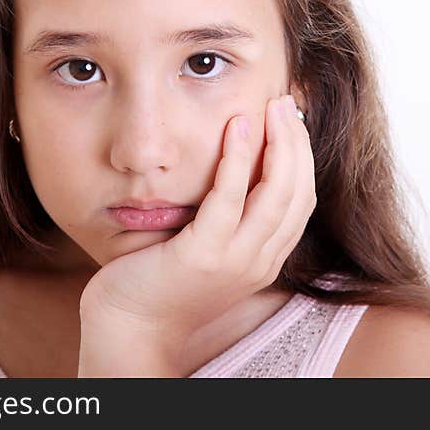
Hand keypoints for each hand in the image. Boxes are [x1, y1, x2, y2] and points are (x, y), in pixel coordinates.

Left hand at [77, 93, 316, 373]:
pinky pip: (229, 200)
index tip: (292, 121)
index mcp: (264, 259)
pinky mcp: (203, 256)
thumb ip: (229, 218)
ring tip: (270, 106)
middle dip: (297, 143)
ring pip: (275, 194)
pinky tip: (236, 127)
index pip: (301, 200)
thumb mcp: (208, 249)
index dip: (302, 156)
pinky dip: (237, 159)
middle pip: (297, 193)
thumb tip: (237, 169)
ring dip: (278, 144)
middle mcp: (259, 262)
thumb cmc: (160, 281)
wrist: (127, 327)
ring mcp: (234, 262)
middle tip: (285, 102)